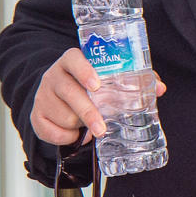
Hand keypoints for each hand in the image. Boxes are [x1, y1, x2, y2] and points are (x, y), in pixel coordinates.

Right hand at [31, 48, 166, 145]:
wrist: (56, 96)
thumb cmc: (89, 85)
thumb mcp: (106, 78)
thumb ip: (133, 79)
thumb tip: (159, 88)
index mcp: (71, 61)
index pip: (73, 59)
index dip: (84, 70)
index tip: (96, 85)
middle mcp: (53, 75)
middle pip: (68, 92)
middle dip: (87, 112)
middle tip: (102, 128)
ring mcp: (42, 95)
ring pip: (63, 115)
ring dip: (79, 125)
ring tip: (87, 123)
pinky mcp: (35, 115)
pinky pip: (49, 131)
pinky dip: (65, 137)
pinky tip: (73, 132)